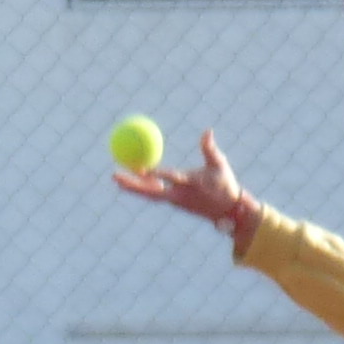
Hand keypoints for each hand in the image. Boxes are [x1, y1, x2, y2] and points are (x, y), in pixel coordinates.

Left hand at [119, 131, 255, 241]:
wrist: (228, 212)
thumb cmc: (225, 185)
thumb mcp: (220, 165)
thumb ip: (210, 149)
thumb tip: (207, 131)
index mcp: (191, 184)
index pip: (171, 178)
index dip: (156, 174)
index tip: (142, 168)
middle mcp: (179, 195)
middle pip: (150, 191)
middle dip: (132, 184)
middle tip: (114, 175)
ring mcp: (175, 202)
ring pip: (150, 194)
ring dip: (133, 187)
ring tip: (116, 178)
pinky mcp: (174, 204)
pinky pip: (154, 195)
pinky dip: (142, 188)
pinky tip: (131, 181)